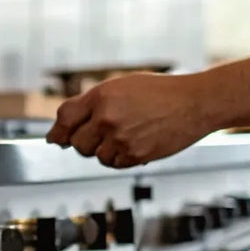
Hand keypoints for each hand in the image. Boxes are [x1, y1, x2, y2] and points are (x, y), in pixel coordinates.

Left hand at [46, 73, 218, 167]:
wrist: (194, 103)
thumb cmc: (159, 92)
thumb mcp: (121, 86)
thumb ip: (91, 103)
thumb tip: (61, 130)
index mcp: (101, 96)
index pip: (65, 118)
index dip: (58, 130)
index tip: (55, 138)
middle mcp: (107, 117)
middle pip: (77, 142)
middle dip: (84, 141)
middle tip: (102, 133)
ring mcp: (121, 138)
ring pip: (96, 156)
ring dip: (104, 150)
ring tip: (126, 134)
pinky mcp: (135, 155)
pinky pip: (114, 164)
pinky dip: (120, 158)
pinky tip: (135, 142)